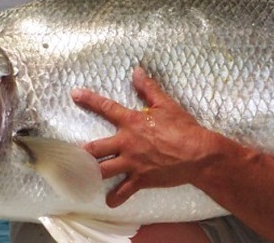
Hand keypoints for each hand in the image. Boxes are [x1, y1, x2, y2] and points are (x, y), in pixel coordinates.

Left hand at [72, 67, 229, 206]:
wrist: (198, 154)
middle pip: (95, 148)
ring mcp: (132, 163)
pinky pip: (123, 192)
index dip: (89, 99)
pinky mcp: (141, 179)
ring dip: (92, 174)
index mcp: (132, 122)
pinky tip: (110, 202)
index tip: (75, 94)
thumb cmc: (184, 128)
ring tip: (84, 176)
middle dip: (83, 152)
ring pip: (103, 171)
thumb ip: (149, 88)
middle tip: (76, 153)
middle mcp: (127, 143)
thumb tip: (137, 71)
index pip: (106, 108)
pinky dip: (115, 198)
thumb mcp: (166, 104)